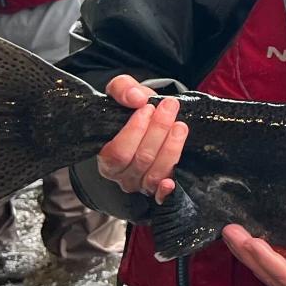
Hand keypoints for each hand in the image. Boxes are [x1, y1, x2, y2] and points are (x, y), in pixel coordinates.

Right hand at [96, 75, 185, 202]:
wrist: (145, 116)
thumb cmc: (129, 108)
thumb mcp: (121, 91)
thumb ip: (123, 89)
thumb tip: (136, 98)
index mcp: (106, 156)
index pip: (118, 152)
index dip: (135, 131)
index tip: (148, 108)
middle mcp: (121, 175)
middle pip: (141, 160)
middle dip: (158, 131)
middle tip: (169, 107)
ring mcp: (140, 183)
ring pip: (155, 174)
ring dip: (170, 149)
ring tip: (179, 125)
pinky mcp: (157, 188)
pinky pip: (161, 195)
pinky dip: (166, 191)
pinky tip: (173, 181)